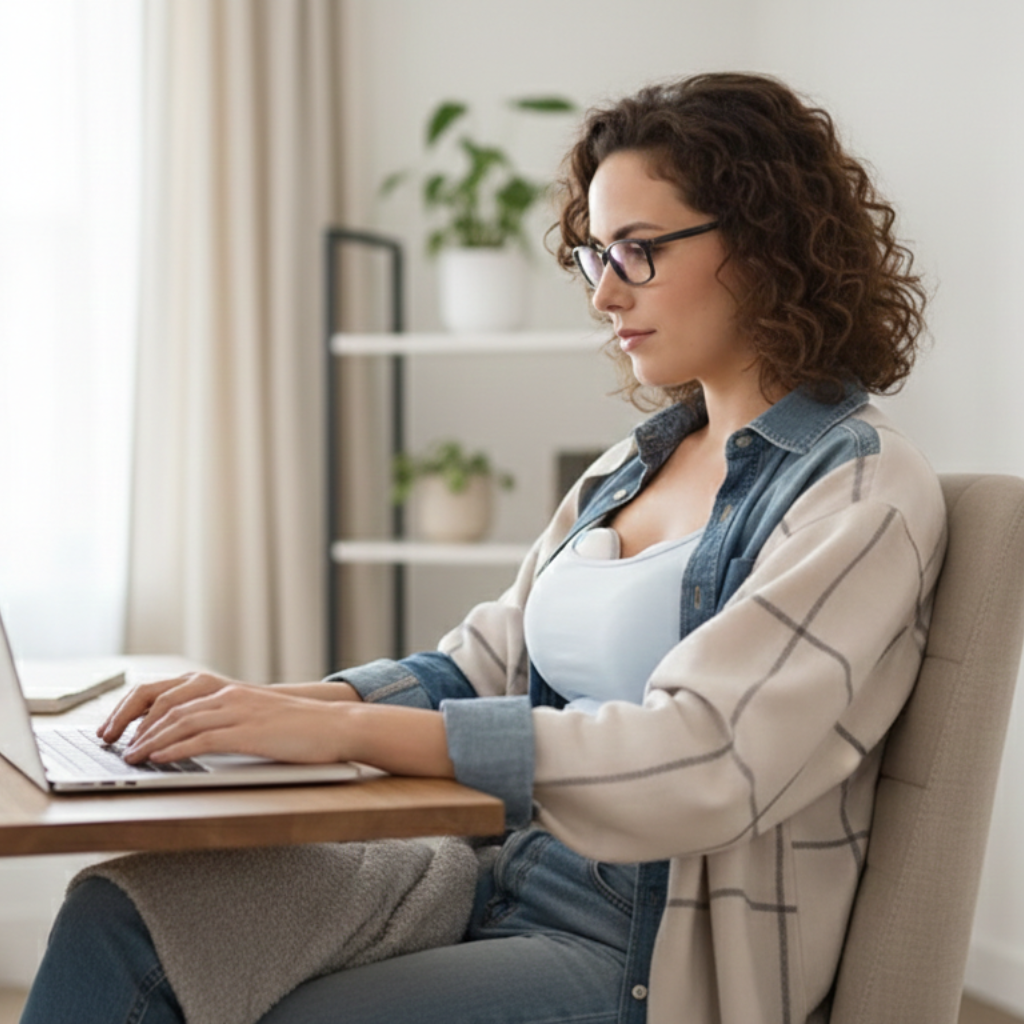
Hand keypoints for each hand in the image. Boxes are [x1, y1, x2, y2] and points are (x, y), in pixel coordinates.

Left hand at [99, 673, 362, 745]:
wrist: (336, 726)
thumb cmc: (299, 728)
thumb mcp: (255, 717)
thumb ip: (223, 721)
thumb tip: (187, 739)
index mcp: (226, 687)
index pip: (167, 691)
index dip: (136, 708)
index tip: (115, 728)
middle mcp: (227, 693)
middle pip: (165, 703)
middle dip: (131, 724)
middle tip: (110, 744)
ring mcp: (238, 710)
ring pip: (179, 721)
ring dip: (148, 741)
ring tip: (128, 757)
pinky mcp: (248, 731)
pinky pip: (201, 738)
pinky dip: (173, 749)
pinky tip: (158, 760)